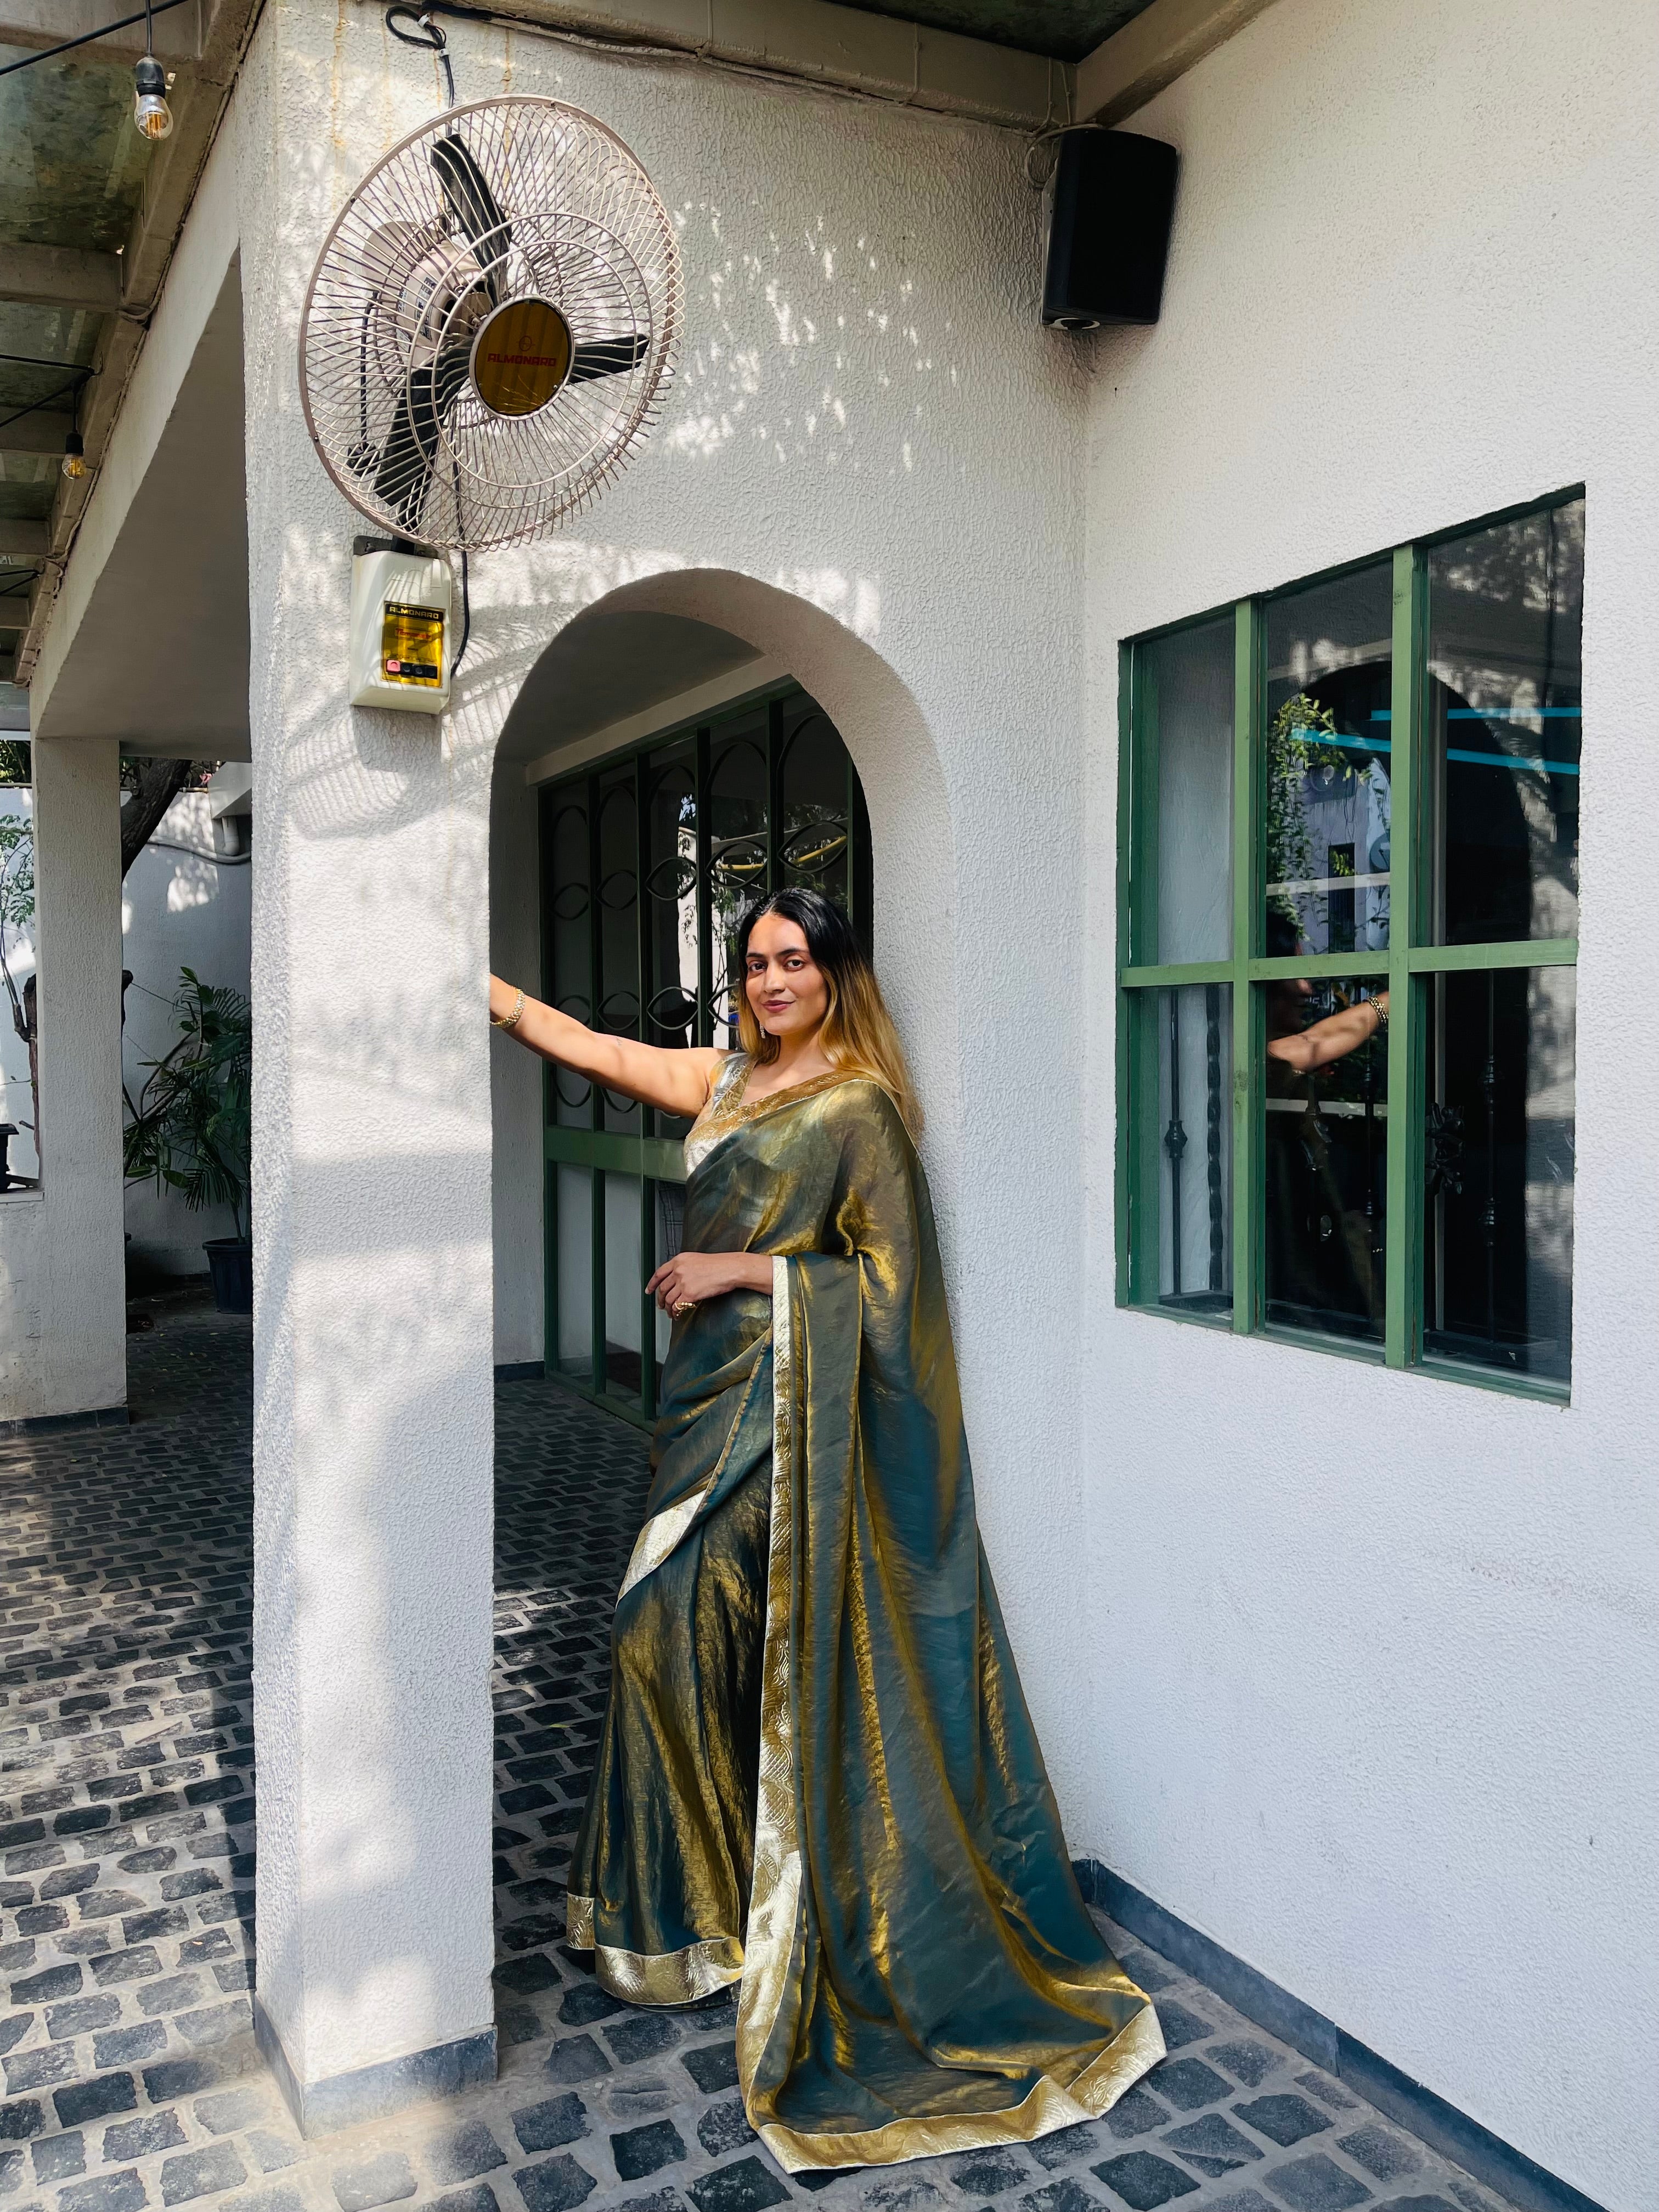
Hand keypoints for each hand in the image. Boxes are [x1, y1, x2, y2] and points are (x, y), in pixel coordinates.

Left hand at [646, 1250, 772, 1314]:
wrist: (730, 1268)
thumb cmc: (719, 1264)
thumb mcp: (697, 1259)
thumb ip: (684, 1267)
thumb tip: (677, 1279)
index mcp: (679, 1260)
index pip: (659, 1273)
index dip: (652, 1283)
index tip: (649, 1290)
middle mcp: (678, 1270)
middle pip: (662, 1288)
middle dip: (660, 1299)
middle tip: (661, 1305)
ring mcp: (683, 1282)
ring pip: (668, 1299)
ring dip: (668, 1308)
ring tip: (671, 1313)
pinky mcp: (689, 1294)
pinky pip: (677, 1306)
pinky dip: (675, 1312)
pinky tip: (677, 1315)